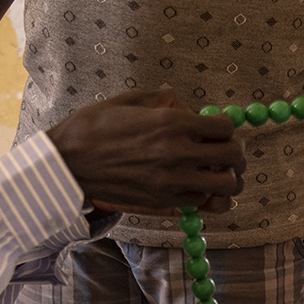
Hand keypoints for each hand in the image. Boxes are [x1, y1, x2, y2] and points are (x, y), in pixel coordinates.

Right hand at [47, 89, 244, 213]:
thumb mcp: (130, 101)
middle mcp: (177, 153)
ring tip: (216, 174)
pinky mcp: (164, 202)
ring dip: (228, 179)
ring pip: (226, 187)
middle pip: (233, 158)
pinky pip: (203, 203)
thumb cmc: (94, 127)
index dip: (226, 128)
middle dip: (235, 154)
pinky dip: (207, 196)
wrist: (68, 163)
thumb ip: (166, 101)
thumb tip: (191, 110)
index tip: (217, 131)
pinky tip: (196, 188)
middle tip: (226, 153)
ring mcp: (173, 182)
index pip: (225, 127)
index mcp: (171, 122)